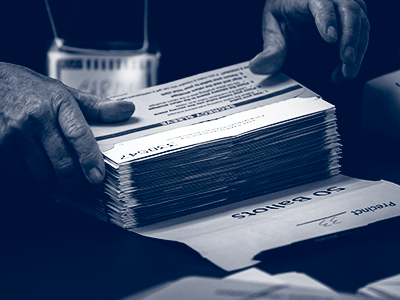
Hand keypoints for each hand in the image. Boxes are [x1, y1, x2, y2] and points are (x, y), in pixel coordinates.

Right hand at [0, 63, 134, 193]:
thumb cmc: (30, 89)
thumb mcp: (63, 92)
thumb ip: (96, 106)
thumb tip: (128, 109)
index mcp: (57, 102)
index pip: (78, 134)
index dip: (89, 159)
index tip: (98, 177)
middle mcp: (36, 118)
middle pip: (61, 161)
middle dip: (75, 183)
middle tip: (83, 192)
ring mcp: (14, 133)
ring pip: (41, 173)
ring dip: (55, 185)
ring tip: (62, 186)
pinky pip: (21, 173)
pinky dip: (33, 179)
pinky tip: (39, 174)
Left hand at [249, 0, 369, 82]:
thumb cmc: (284, 9)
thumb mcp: (272, 27)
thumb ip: (270, 48)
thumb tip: (257, 66)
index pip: (321, 3)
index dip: (327, 19)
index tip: (330, 38)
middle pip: (349, 10)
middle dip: (350, 38)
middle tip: (345, 61)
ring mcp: (345, 4)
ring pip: (361, 22)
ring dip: (357, 49)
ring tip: (346, 72)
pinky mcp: (353, 15)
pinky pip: (362, 32)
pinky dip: (357, 52)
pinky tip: (344, 68)